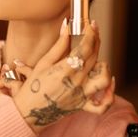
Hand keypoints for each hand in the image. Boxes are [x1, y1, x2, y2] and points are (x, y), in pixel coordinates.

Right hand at [0, 20, 114, 133]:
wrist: (28, 112)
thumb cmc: (33, 87)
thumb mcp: (43, 62)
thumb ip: (59, 45)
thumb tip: (66, 26)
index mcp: (65, 70)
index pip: (85, 47)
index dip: (91, 33)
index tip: (91, 24)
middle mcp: (77, 82)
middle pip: (95, 57)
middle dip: (96, 40)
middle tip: (93, 31)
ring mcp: (82, 95)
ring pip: (104, 79)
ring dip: (104, 66)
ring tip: (97, 59)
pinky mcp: (83, 106)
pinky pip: (103, 105)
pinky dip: (110, 94)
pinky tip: (109, 82)